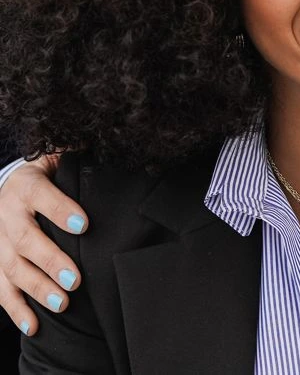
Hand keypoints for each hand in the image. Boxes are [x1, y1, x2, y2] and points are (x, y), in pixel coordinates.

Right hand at [0, 155, 80, 334]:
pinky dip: (16, 310)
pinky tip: (34, 326)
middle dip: (50, 261)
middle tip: (76, 279)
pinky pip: (0, 291)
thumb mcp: (58, 159)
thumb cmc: (48, 176)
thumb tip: (113, 148)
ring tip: (62, 304)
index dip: (60, 210)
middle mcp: (5, 215)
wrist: (8, 188)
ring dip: (36, 289)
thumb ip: (79, 157)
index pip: (40, 195)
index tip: (84, 225)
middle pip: (24, 240)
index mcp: (25, 186)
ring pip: (11, 268)